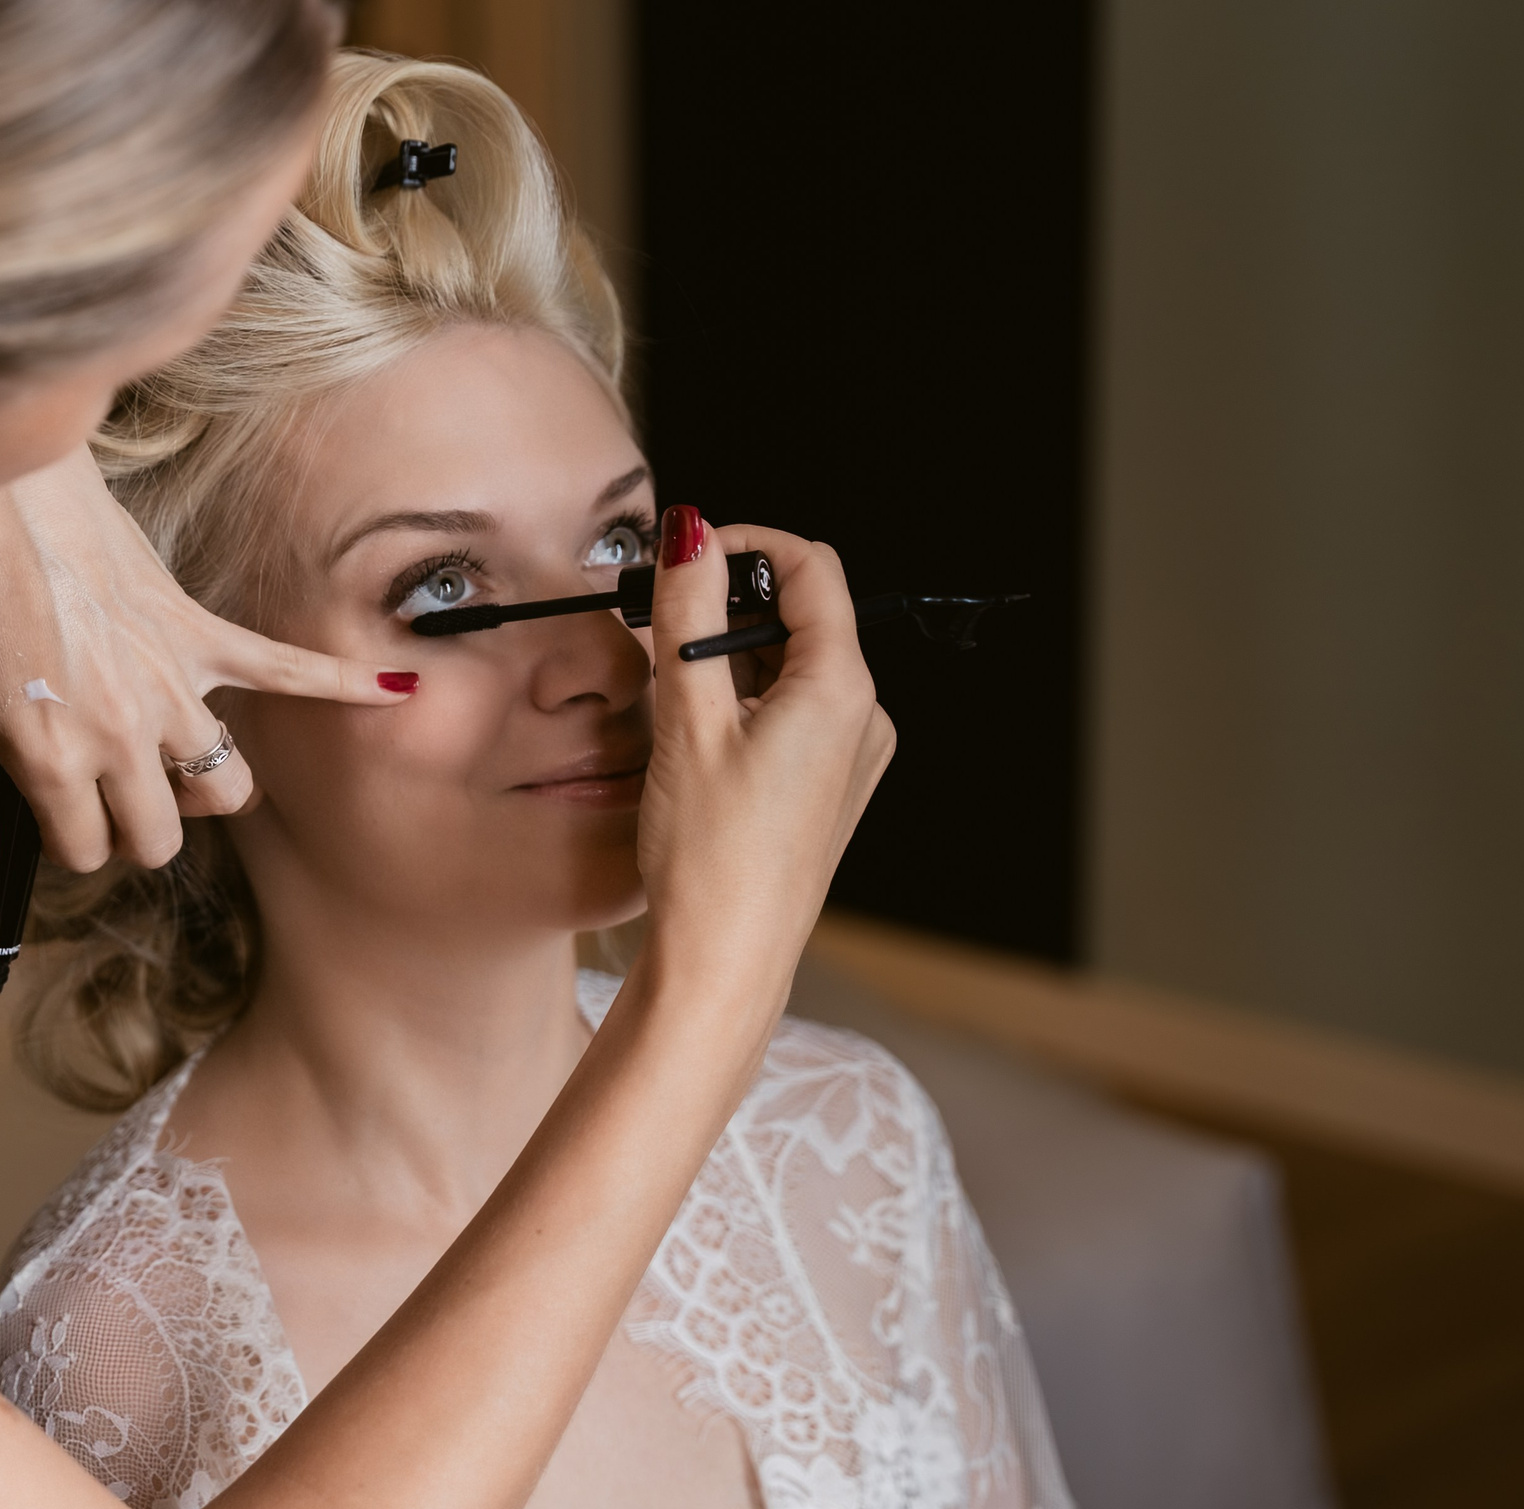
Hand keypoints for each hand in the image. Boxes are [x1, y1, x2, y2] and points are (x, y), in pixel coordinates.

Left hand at [0, 445, 411, 904]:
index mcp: (52, 761)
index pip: (90, 852)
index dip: (68, 838)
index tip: (50, 806)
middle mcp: (123, 736)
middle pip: (163, 836)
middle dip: (133, 828)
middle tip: (102, 794)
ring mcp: (171, 685)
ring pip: (225, 784)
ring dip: (199, 787)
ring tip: (166, 763)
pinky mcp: (198, 633)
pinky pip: (285, 670)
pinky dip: (342, 684)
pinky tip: (393, 692)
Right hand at [634, 506, 895, 1008]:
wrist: (725, 961)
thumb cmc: (711, 857)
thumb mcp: (689, 720)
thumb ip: (688, 614)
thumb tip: (691, 533)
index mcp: (843, 691)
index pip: (811, 569)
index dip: (746, 546)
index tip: (687, 556)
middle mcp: (862, 719)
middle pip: (802, 616)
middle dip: (729, 608)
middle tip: (661, 628)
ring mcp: (850, 757)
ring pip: (792, 666)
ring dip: (731, 659)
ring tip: (674, 697)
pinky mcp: (827, 788)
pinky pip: (793, 714)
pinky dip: (745, 703)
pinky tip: (698, 736)